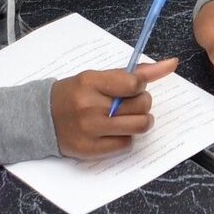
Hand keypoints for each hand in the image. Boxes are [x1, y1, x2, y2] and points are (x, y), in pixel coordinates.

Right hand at [49, 58, 176, 157]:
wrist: (42, 117)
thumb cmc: (76, 94)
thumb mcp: (98, 77)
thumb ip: (134, 72)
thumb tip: (171, 64)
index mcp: (91, 82)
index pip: (134, 83)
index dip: (141, 85)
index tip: (134, 87)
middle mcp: (89, 106)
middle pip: (141, 105)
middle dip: (142, 103)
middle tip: (130, 103)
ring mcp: (89, 130)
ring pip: (139, 126)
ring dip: (140, 121)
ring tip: (128, 117)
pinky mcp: (90, 149)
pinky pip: (126, 144)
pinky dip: (126, 137)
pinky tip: (113, 132)